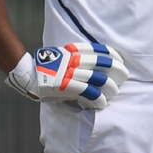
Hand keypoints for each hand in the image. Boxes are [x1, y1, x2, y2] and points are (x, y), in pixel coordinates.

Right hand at [5, 42, 128, 109]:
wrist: (27, 76)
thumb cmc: (46, 68)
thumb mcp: (62, 57)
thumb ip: (76, 59)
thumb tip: (94, 67)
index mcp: (73, 53)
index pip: (97, 50)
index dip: (112, 55)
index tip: (120, 60)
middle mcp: (73, 61)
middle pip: (102, 64)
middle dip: (117, 70)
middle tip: (124, 76)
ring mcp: (69, 74)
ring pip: (97, 79)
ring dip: (110, 87)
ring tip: (114, 91)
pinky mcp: (65, 87)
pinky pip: (87, 92)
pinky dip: (97, 98)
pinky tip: (102, 102)